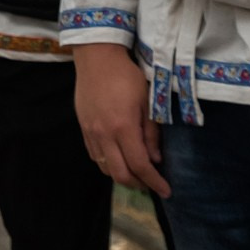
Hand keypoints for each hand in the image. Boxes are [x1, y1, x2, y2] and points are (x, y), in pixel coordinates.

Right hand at [74, 41, 168, 197]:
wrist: (96, 58)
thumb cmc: (126, 76)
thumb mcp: (147, 101)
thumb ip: (151, 133)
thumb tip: (156, 159)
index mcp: (123, 127)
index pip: (140, 165)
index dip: (154, 182)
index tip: (166, 191)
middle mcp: (104, 134)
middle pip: (120, 174)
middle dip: (138, 184)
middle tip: (152, 184)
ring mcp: (91, 133)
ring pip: (105, 168)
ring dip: (122, 175)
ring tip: (136, 172)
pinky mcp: (83, 128)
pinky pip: (95, 156)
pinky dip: (108, 164)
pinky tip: (118, 158)